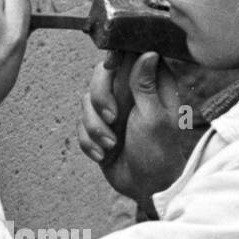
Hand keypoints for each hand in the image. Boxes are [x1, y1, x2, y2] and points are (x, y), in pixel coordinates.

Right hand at [77, 50, 204, 213]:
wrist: (146, 187)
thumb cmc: (158, 153)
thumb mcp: (154, 117)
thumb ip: (146, 85)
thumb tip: (148, 52)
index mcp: (152, 84)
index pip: (131, 54)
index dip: (117, 55)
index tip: (110, 65)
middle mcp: (131, 92)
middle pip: (101, 74)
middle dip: (100, 97)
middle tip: (113, 119)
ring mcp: (114, 109)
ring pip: (86, 100)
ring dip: (94, 126)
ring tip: (110, 144)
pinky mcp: (99, 127)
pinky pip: (80, 123)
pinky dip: (88, 140)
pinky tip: (103, 154)